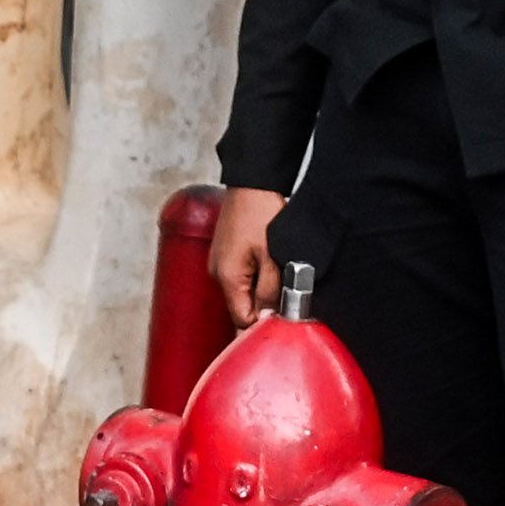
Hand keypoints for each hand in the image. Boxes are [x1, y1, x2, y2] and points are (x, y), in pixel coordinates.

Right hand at [209, 185, 288, 318]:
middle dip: (264, 307)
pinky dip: (255, 276)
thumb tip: (270, 317)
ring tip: (278, 272)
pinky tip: (269, 262)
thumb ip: (271, 291)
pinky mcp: (224, 253)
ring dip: (261, 290)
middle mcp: (218, 273)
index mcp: (228, 277)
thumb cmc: (261, 211)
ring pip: (242, 292)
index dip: (264, 323)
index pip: (242, 321)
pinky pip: (240, 276)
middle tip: (287, 294)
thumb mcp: (273, 256)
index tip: (284, 317)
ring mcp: (219, 262)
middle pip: (241, 307)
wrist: (252, 182)